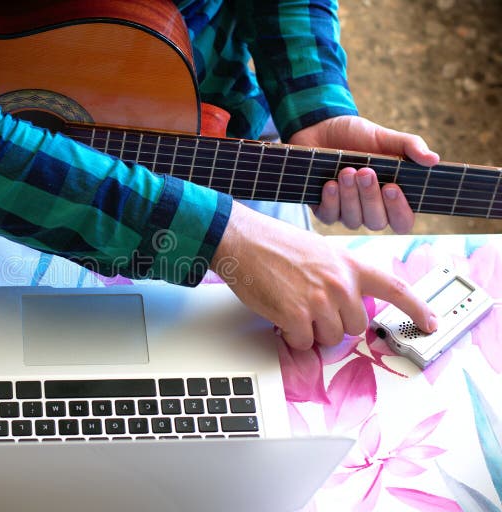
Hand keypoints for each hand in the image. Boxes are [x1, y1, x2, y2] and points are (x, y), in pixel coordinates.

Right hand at [211, 201, 436, 348]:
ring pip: (328, 338)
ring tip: (293, 307)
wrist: (244, 240)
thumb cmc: (275, 244)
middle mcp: (341, 283)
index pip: (395, 289)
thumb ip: (340, 277)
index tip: (432, 323)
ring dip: (311, 331)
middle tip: (312, 308)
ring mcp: (320, 301)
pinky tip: (280, 314)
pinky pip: (303, 343)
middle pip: (354, 326)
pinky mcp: (296, 316)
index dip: (417, 309)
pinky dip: (291, 336)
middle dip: (333, 323)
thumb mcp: (321, 252)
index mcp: (350, 265)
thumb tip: (344, 306)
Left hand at [288, 116, 439, 233]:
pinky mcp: (323, 209)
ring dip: (350, 196)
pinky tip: (330, 184)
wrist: (320, 128)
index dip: (400, 211)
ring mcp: (346, 211)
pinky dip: (331, 201)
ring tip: (347, 171)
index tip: (392, 187)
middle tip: (365, 172)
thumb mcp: (384, 137)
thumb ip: (410, 147)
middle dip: (371, 198)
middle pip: (377, 222)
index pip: (403, 221)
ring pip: (353, 220)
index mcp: (391, 197)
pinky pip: (329, 217)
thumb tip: (434, 160)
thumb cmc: (356, 136)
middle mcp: (370, 209)